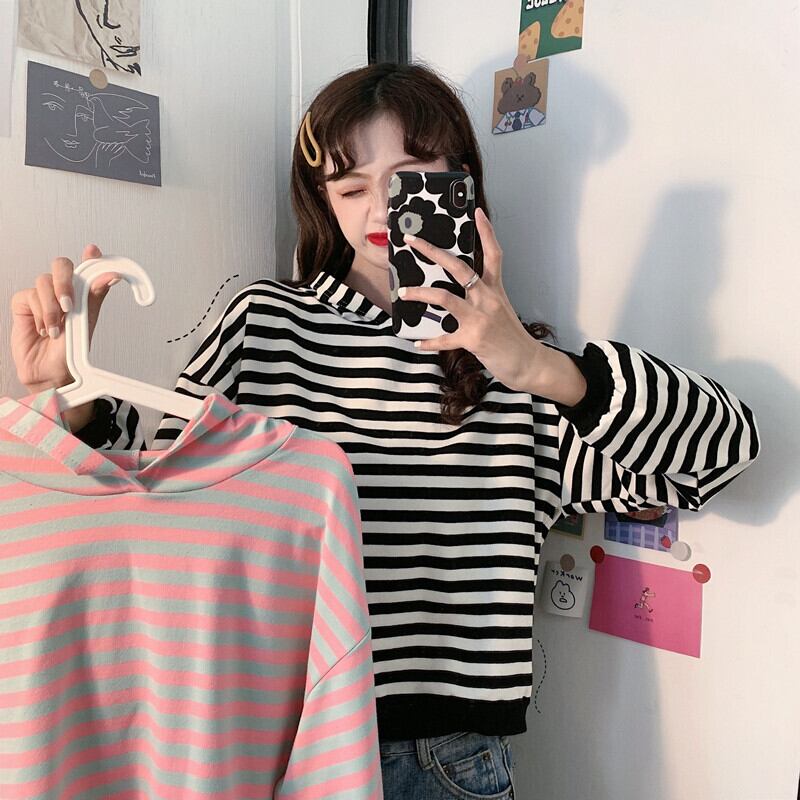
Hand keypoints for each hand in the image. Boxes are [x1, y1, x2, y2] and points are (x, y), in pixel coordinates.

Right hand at [11, 244, 120, 391]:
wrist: (51, 372)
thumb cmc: (70, 351)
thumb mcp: (87, 322)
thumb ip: (95, 297)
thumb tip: (110, 276)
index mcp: (82, 293)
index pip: (86, 267)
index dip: (90, 257)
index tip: (93, 252)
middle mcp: (63, 291)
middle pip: (61, 265)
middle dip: (64, 281)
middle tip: (69, 304)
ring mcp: (43, 296)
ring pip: (44, 281)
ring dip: (51, 307)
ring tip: (55, 329)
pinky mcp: (24, 303)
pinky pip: (29, 296)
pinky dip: (39, 314)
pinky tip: (43, 329)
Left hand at [398, 207, 543, 391]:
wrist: (527, 362)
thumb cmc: (511, 337)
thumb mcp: (500, 310)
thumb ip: (481, 298)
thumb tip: (456, 292)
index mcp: (495, 290)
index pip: (493, 254)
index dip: (486, 232)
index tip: (477, 212)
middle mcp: (487, 299)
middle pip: (459, 268)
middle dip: (433, 252)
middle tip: (412, 241)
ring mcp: (480, 318)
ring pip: (444, 297)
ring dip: (421, 294)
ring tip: (404, 292)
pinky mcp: (473, 339)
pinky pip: (445, 338)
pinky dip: (430, 342)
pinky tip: (418, 342)